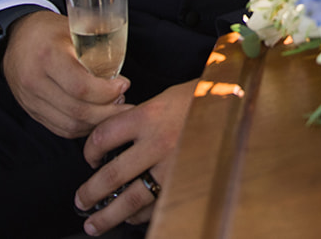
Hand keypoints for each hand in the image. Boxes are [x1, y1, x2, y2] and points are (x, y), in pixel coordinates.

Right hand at [0, 10, 127, 138]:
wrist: (17, 36)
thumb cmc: (49, 30)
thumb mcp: (74, 26)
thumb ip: (97, 42)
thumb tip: (123, 61)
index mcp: (48, 56)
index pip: (81, 87)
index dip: (107, 92)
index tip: (123, 84)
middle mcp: (35, 81)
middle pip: (78, 111)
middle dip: (108, 112)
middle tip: (125, 102)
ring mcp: (31, 100)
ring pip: (70, 125)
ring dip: (97, 123)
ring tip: (114, 110)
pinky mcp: (31, 111)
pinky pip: (60, 128)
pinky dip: (82, 128)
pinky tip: (96, 118)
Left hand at [74, 80, 194, 233]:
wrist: (240, 108)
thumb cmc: (203, 100)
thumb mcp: (166, 98)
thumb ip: (140, 118)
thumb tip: (115, 139)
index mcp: (149, 115)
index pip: (103, 136)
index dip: (88, 150)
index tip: (88, 159)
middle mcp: (158, 142)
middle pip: (112, 175)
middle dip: (90, 193)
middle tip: (80, 201)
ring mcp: (173, 167)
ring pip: (132, 198)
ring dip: (109, 215)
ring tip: (96, 223)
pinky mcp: (186, 183)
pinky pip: (157, 206)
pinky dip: (141, 215)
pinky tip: (132, 218)